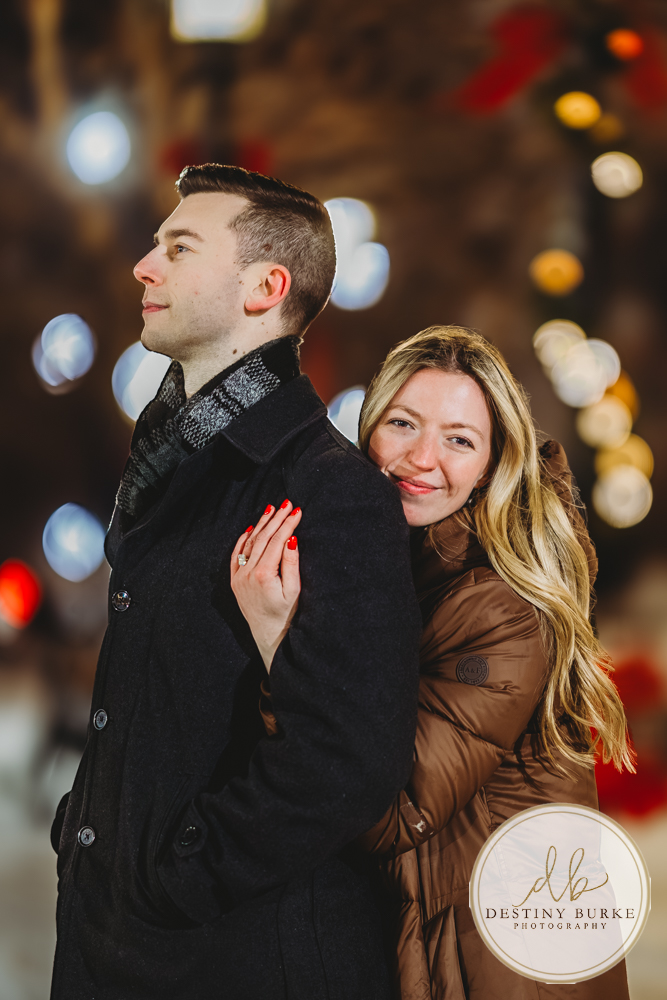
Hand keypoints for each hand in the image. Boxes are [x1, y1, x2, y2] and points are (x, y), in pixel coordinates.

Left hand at [230, 501, 302, 671]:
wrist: (268, 636)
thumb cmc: (286, 615)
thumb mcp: (294, 590)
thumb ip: (291, 564)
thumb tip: (291, 539)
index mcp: (264, 574)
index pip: (277, 541)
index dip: (288, 524)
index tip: (297, 511)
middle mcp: (247, 573)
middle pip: (263, 538)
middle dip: (276, 519)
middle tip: (287, 504)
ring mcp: (239, 576)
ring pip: (249, 543)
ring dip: (261, 524)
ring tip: (272, 509)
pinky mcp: (235, 581)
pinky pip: (237, 555)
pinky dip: (244, 539)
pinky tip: (252, 528)